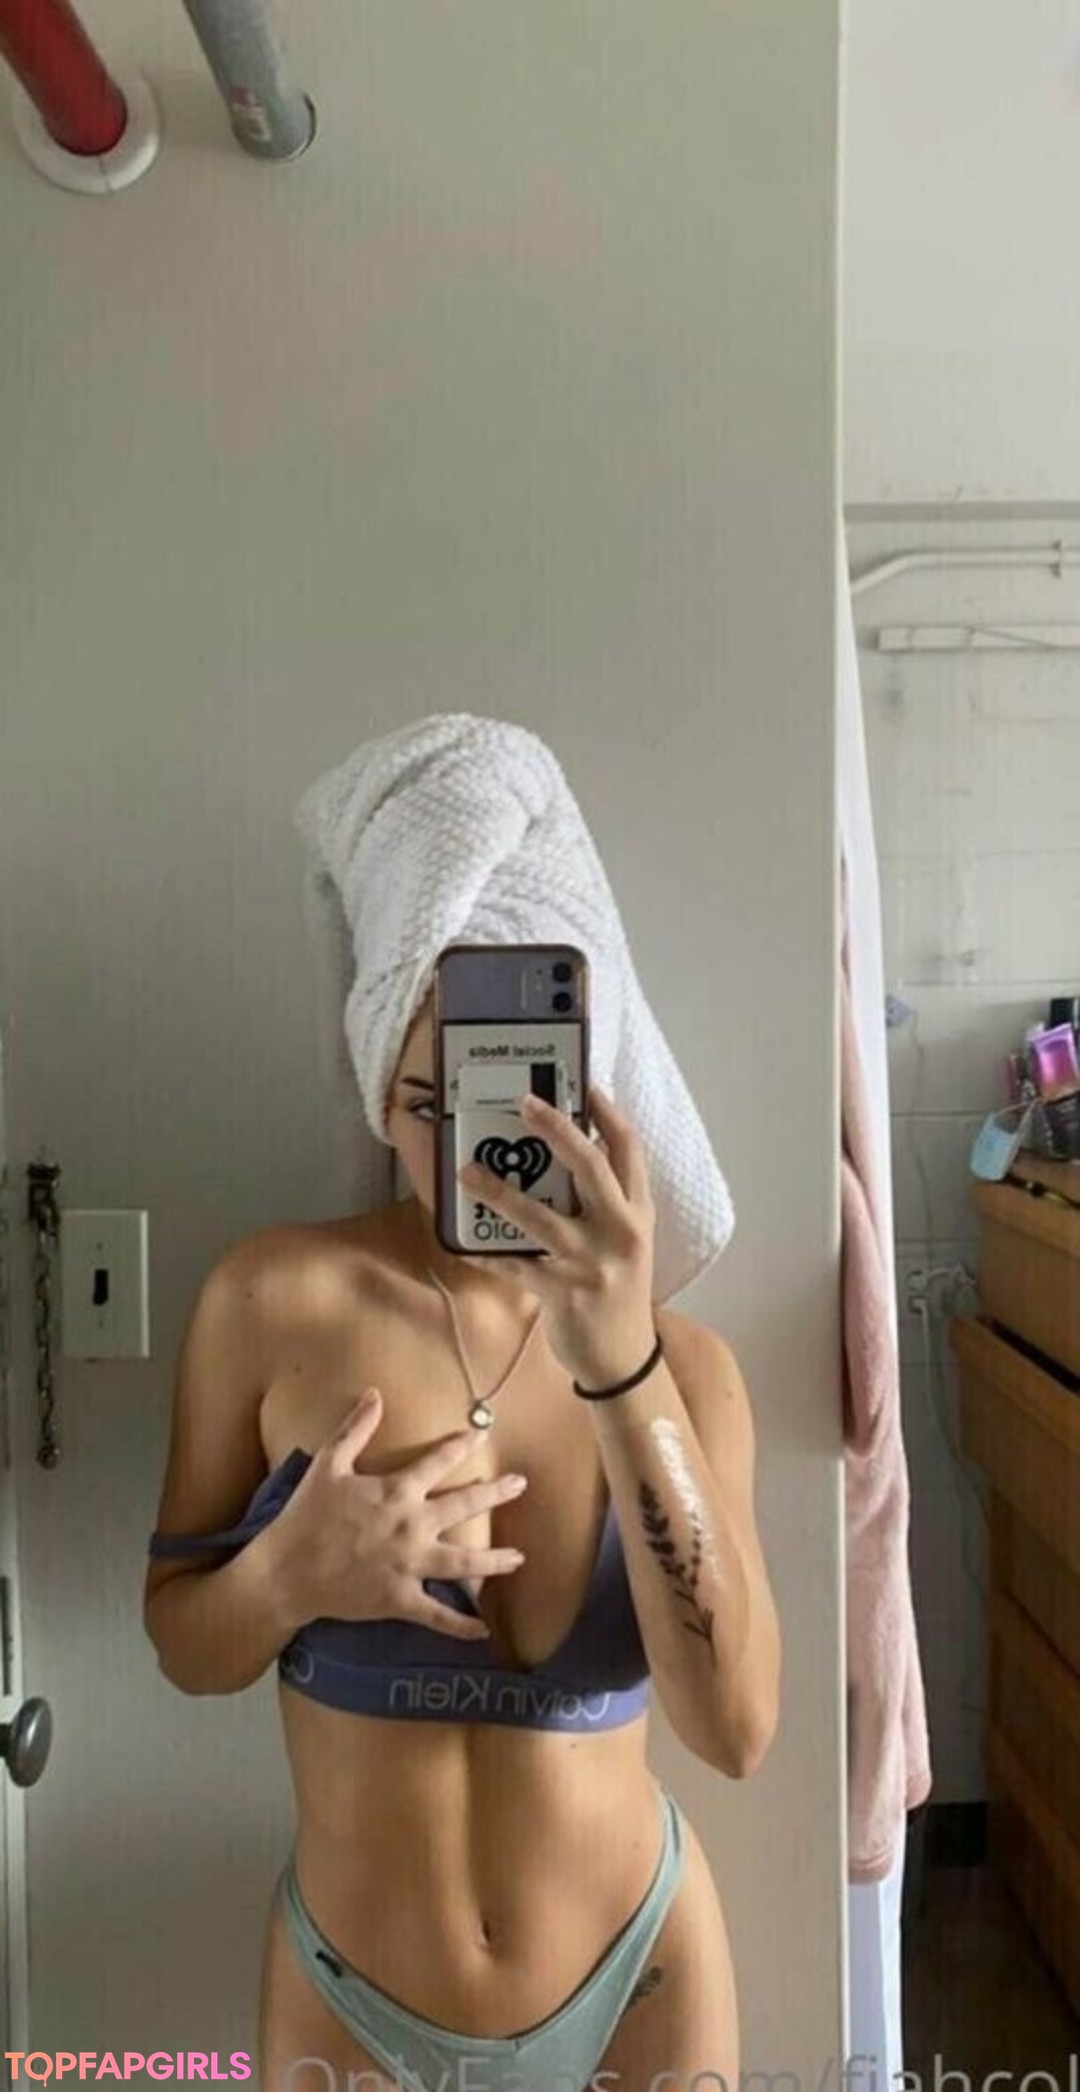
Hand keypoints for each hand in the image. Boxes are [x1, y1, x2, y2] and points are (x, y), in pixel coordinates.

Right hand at [269, 1391, 527, 1637]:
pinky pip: (437, 1616)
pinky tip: (482, 1631)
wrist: (286, 1570)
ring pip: (463, 1563)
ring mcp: (408, 1565)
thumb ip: (356, 1428)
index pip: (437, 1462)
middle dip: (495, 1492)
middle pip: (463, 1505)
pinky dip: (461, 1626)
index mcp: (395, 1491)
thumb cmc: (306, 1515)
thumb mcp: (328, 1464)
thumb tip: (375, 1393)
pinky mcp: (400, 1599)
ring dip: (495, 1562)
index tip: (481, 1436)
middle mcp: (410, 1526)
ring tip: (519, 1559)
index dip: (461, 1446)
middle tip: (521, 1484)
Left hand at [456, 1083, 657, 1389]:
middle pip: (590, 1166)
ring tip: (467, 1173)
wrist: (622, 1358)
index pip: (629, 1150)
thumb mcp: (627, 1242)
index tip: (585, 1084)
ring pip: (539, 1215)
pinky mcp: (563, 1291)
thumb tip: (568, 1156)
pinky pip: (514, 1264)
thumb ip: (606, 1203)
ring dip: (498, 1191)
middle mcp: (621, 1231)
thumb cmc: (618, 1291)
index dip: (608, 1113)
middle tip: (524, 1103)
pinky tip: (464, 1246)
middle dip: (556, 1129)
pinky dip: (487, 1254)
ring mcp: (591, 1262)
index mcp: (638, 1214)